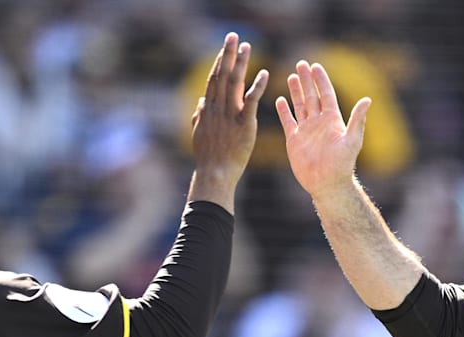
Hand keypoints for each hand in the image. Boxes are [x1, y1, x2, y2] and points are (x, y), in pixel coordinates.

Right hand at [188, 32, 268, 207]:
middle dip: (228, 54)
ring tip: (247, 46)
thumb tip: (201, 102)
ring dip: (241, 63)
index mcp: (208, 109)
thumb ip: (199, 116)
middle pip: (222, 75)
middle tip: (233, 36)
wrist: (215, 173)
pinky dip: (258, 86)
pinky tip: (265, 73)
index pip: (214, 80)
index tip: (224, 48)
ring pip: (235, 83)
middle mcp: (217, 107)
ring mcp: (229, 115)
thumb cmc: (208, 157)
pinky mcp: (244, 124)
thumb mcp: (198, 133)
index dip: (219, 62)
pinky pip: (251, 101)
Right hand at [276, 60, 370, 200]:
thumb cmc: (342, 164)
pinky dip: (284, 111)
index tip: (316, 66)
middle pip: (311, 96)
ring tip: (292, 76)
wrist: (327, 184)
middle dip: (307, 80)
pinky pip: (288, 121)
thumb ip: (357, 119)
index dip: (321, 80)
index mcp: (332, 119)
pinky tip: (280, 100)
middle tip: (301, 63)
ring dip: (296, 91)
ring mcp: (306, 130)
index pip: (326, 94)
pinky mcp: (294, 140)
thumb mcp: (352, 140)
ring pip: (299, 105)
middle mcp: (319, 122)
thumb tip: (367, 99)